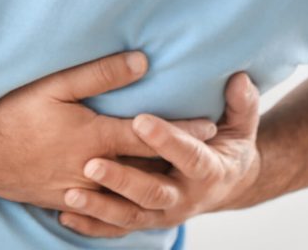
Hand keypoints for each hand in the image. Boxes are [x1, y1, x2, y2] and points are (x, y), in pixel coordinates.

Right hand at [0, 51, 217, 210]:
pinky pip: (106, 209)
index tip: (211, 126)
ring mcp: (80, 191)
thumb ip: (101, 74)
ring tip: (178, 177)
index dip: (183, 130)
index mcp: (96, 137)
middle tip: (206, 156)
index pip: (150, 135)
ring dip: (155, 187)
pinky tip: (136, 200)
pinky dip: (126, 205)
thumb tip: (142, 62)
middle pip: (147, 171)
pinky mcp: (66, 202)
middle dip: (177, 163)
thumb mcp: (57, 85)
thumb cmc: (16, 114)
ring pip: (129, 196)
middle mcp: (95, 169)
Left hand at [57, 71, 261, 237]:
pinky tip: (65, 214)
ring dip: (100, 207)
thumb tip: (240, 78)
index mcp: (209, 170)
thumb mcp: (242, 124)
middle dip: (122, 180)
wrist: (228, 184)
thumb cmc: (228, 143)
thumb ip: (242, 103)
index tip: (140, 121)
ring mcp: (164, 214)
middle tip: (92, 163)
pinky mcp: (147, 220)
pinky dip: (92, 225)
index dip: (166, 140)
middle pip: (153, 192)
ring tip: (70, 193)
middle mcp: (185, 198)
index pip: (188, 155)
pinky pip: (117, 229)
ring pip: (130, 216)